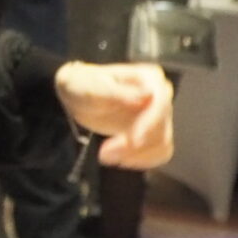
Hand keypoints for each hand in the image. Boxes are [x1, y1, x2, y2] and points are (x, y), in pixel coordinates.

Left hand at [55, 60, 173, 167]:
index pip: (161, 103)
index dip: (151, 124)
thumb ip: (116, 92)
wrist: (75, 96)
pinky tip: (121, 159)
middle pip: (161, 127)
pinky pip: (160, 152)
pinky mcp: (153, 133)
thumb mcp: (90, 86)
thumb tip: (148, 94)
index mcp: (148, 78)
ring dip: (136, 155)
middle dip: (135, 145)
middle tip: (106, 153)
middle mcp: (159, 96)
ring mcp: (158, 116)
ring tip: (107, 156)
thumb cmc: (82, 85)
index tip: (135, 140)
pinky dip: (142, 160)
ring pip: (162, 143)